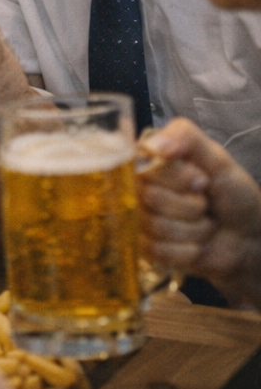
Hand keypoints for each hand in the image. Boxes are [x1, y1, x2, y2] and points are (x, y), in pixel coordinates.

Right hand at [141, 118, 260, 305]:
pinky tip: (197, 244)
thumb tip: (154, 144)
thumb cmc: (233, 195)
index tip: (202, 180)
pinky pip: (159, 250)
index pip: (144, 165)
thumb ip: (187, 138)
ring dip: (194, 229)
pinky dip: (189, 250)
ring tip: (205, 224)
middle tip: (205, 203)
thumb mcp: (218, 159)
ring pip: (157, 225)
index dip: (177, 177)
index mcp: (151, 162)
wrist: (248, 237)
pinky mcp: (148, 248)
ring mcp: (142, 220)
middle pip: (150, 197)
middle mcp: (140, 189)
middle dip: (190, 205)